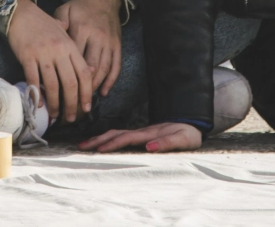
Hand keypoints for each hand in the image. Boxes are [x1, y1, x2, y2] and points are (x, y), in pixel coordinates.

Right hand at [7, 0, 92, 122]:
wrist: (21, 12)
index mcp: (70, 46)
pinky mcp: (27, 56)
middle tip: (70, 118)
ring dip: (55, 104)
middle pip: (70, 83)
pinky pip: (33, 79)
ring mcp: (43, 53)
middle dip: (72, 104)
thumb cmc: (42, 23)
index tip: (86, 108)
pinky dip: (36, 94)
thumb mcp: (63, 33)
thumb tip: (86, 69)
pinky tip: (38, 105)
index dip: (87, 93)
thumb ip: (73, 49)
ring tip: (55, 115)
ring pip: (52, 85)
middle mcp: (59, 51)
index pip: (84, 74)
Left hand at [54, 0, 123, 97]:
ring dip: (95, 87)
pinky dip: (111, 81)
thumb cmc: (79, 7)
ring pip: (103, 69)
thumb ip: (57, 26)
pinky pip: (116, 66)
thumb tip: (48, 43)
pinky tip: (103, 93)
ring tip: (84, 102)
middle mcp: (97, 37)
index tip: (57, 91)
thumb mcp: (65, 10)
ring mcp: (109, 42)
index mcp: (82, 29)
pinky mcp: (118, 45)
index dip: (67, 74)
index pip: (74, 57)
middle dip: (81, 88)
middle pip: (90, 67)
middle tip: (71, 104)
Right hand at [80, 121, 203, 152]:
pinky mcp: (142, 135)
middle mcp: (142, 132)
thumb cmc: (189, 134)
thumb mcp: (183, 140)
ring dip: (100, 138)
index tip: (98, 151)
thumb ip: (168, 143)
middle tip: (81, 147)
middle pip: (116, 133)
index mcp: (150, 133)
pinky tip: (101, 143)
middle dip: (98, 140)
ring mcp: (141, 132)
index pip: (127, 138)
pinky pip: (121, 136)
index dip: (112, 144)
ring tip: (85, 145)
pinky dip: (108, 138)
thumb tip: (149, 147)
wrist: (193, 124)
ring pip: (116, 133)